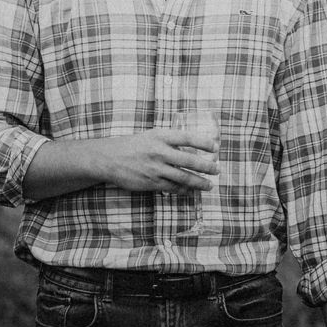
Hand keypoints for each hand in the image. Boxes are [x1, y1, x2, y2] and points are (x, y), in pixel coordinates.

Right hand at [81, 126, 217, 193]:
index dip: (204, 142)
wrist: (109, 159)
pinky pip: (173, 188)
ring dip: (200, 182)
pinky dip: (184, 190)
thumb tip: (193, 148)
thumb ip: (170, 141)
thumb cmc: (133, 145)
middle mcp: (160, 152)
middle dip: (207, 166)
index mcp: (161, 136)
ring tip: (209, 185)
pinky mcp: (151, 183)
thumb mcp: (151, 136)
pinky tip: (191, 191)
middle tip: (217, 170)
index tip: (216, 147)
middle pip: (190, 160)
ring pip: (184, 177)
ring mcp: (156, 169)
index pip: (188, 137)